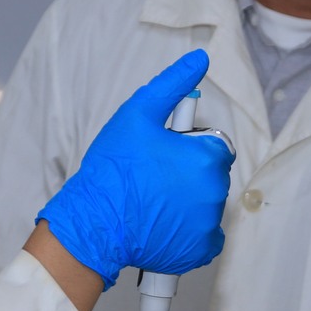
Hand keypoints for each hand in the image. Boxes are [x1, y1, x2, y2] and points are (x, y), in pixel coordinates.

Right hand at [36, 49, 233, 288]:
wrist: (94, 222)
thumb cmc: (113, 169)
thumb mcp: (137, 114)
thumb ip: (173, 85)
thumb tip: (200, 59)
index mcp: (207, 157)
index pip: (214, 146)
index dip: (187, 148)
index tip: (163, 156)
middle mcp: (216, 192)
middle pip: (211, 176)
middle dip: (188, 174)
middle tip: (152, 179)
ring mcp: (209, 224)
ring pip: (205, 205)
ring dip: (187, 202)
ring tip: (152, 202)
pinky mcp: (200, 251)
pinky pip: (204, 237)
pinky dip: (189, 232)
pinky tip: (162, 224)